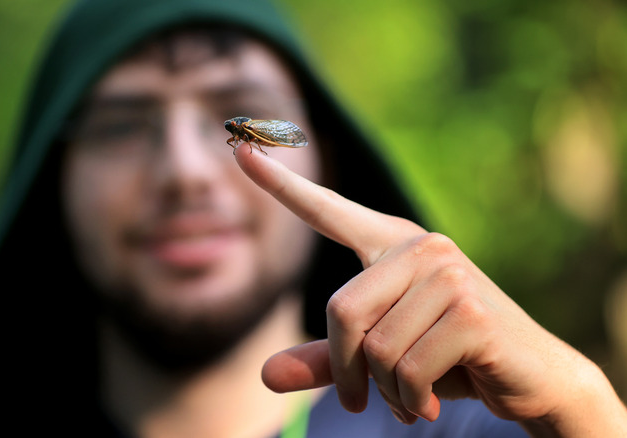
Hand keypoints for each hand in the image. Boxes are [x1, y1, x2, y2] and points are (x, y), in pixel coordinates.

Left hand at [233, 144, 626, 435]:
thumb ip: (327, 360)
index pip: (328, 211)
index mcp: (392, 246)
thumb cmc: (448, 358)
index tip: (240, 150)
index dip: (281, 184)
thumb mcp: (380, 358)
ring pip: (374, 347)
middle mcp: (420, 247)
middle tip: (363, 400)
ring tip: (410, 397)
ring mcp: (449, 274)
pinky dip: (410, 400)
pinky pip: (408, 369)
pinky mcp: (472, 311)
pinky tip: (429, 402)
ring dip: (386, 391)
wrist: (531, 378)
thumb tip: (263, 374)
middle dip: (348, 371)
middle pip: (341, 312)